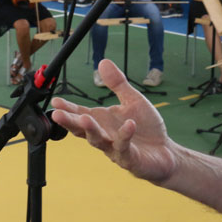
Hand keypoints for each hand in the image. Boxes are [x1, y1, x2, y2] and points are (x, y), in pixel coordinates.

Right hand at [51, 60, 176, 183]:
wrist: (166, 152)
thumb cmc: (146, 127)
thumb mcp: (132, 100)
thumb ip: (117, 84)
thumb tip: (103, 62)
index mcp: (102, 121)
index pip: (80, 114)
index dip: (68, 108)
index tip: (55, 101)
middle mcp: (104, 136)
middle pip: (82, 129)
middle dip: (70, 122)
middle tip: (57, 114)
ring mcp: (115, 149)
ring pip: (98, 141)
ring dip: (90, 130)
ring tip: (84, 118)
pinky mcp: (130, 159)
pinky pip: (124, 147)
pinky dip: (125, 136)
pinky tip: (129, 125)